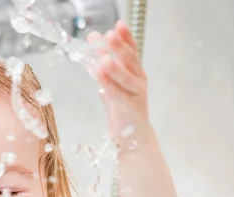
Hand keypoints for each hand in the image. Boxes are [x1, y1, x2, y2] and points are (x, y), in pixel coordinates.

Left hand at [89, 21, 149, 147]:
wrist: (132, 134)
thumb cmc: (122, 106)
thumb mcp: (111, 81)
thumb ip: (102, 62)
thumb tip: (93, 39)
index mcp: (135, 71)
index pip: (132, 50)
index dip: (126, 37)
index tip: (118, 24)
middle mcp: (139, 80)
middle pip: (131, 61)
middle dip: (120, 48)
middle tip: (109, 36)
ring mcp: (136, 94)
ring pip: (126, 78)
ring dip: (115, 69)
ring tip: (103, 60)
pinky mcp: (130, 109)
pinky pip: (119, 96)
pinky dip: (109, 86)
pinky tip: (100, 78)